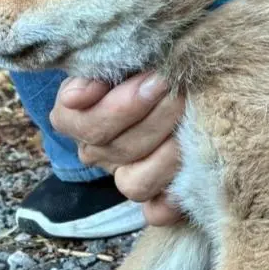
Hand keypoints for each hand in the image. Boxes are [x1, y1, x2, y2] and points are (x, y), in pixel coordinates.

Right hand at [50, 73, 185, 225]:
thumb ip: (97, 69)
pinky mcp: (155, 199)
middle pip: (118, 149)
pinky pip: (157, 213)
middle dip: (157, 116)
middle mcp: (97, 152)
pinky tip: (192, 173)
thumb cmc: (142, 62)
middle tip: (184, 91)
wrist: (171, 79)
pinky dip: (173, 199)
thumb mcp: (119, 56)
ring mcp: (125, 177)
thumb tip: (78, 97)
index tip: (156, 78)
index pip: (85, 124)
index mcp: (75, 118)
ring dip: (168, 153)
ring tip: (192, 121)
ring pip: (136, 184)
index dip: (123, 106)